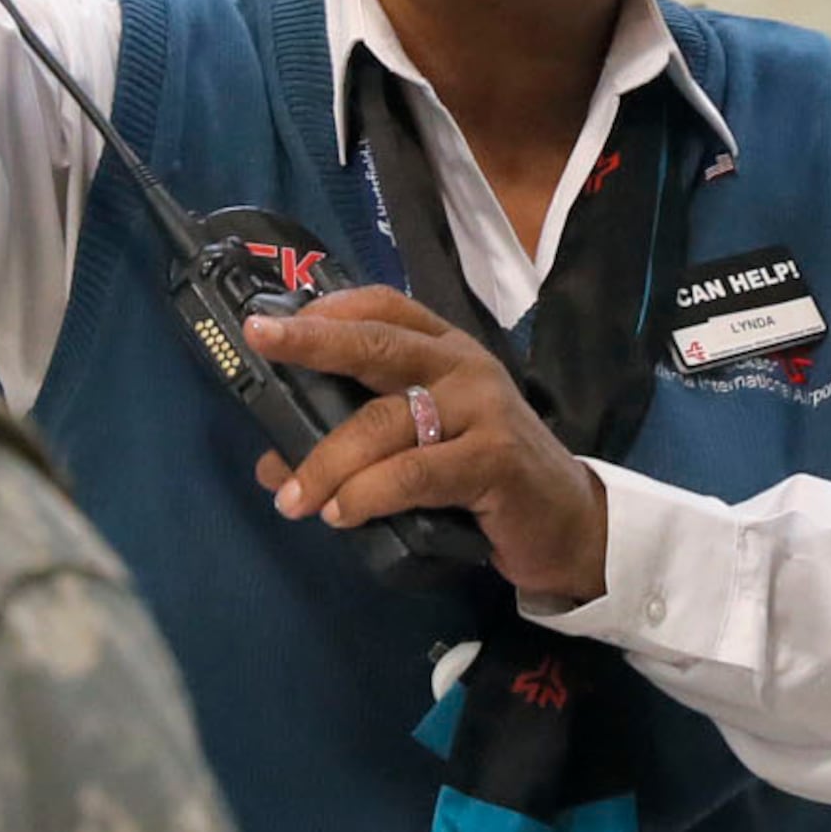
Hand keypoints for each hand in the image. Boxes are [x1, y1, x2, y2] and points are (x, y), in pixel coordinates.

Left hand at [243, 288, 610, 600]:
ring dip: (328, 462)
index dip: (328, 308)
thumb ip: (355, 448)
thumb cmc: (486, 480)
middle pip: (379, 344)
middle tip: (261, 339)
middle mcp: (464, 367)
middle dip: (314, 341)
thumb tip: (272, 464)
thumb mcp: (421, 451)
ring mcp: (483, 410)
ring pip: (385, 422)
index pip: (386, 307)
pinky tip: (342, 514)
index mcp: (447, 352)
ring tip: (294, 499)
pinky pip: (413, 473)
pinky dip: (367, 494)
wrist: (569, 524)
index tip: (273, 321)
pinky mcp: (494, 460)